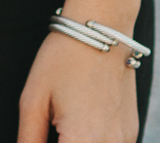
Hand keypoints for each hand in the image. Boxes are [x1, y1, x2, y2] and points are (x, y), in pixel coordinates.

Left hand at [18, 28, 140, 142]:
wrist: (102, 28)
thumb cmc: (62, 59)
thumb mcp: (33, 100)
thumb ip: (28, 139)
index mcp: (84, 139)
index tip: (39, 138)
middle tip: (50, 131)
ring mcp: (125, 139)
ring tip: (61, 128)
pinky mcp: (131, 131)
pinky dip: (93, 142)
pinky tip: (76, 129)